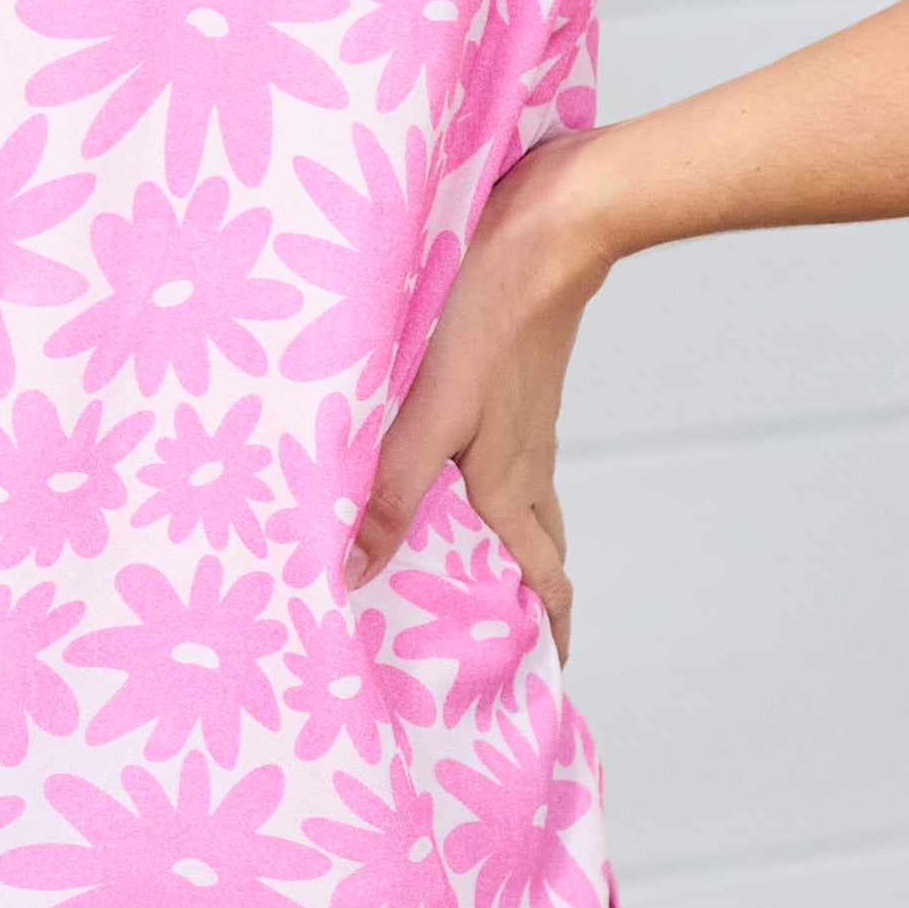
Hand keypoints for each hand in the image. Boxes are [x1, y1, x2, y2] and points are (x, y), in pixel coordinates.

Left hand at [341, 129, 612, 656]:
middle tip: (503, 642)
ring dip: (511, 547)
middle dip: (529, 604)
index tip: (541, 680)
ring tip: (473, 572)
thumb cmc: (491, 315)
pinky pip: (512, 460)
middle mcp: (527, 464)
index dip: (548, 636)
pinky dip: (493, 490)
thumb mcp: (431, 411)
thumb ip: (392, 491)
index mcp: (511, 485)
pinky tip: (454, 471)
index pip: (546, 584)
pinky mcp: (515, 386)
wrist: (553, 226)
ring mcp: (526, 425)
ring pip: (527, 505)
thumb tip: (355, 572)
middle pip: (539, 554)